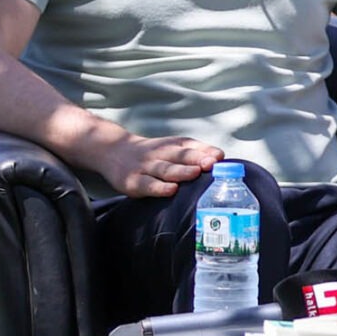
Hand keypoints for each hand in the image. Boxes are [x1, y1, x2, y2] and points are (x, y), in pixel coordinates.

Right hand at [93, 134, 220, 199]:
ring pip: (165, 169)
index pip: (191, 146)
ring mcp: (146, 167)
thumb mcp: (174, 147)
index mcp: (174, 145)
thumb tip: (222, 158)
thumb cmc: (155, 154)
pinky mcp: (133, 182)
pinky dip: (159, 188)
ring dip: (181, 171)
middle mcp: (161, 154)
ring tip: (195, 173)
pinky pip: (147, 185)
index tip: (219, 157)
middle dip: (197, 159)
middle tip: (211, 164)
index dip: (206, 152)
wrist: (114, 152)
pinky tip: (171, 190)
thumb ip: (197, 152)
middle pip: (180, 156)